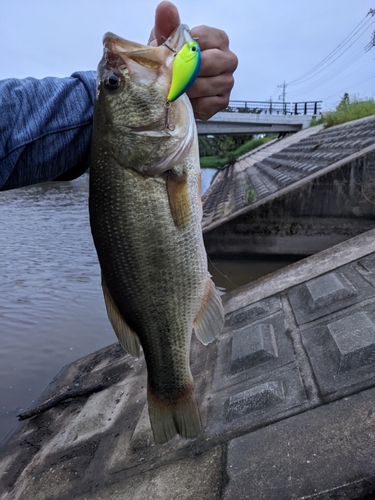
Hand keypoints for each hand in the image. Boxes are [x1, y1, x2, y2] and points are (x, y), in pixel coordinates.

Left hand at [148, 1, 237, 120]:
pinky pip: (207, 104)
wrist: (170, 90)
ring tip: (177, 88)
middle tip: (172, 75)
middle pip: (209, 63)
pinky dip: (193, 104)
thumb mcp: (166, 43)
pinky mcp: (223, 101)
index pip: (205, 38)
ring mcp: (227, 81)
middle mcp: (228, 59)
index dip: (185, 48)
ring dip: (187, 89)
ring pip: (207, 85)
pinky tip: (187, 100)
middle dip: (186, 71)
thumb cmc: (171, 63)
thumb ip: (167, 25)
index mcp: (218, 40)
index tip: (174, 55)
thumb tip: (166, 7)